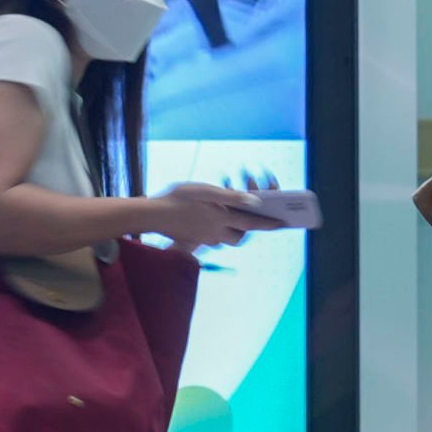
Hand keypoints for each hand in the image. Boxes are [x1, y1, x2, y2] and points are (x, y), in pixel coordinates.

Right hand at [137, 184, 256, 250]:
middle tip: (250, 216)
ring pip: (226, 237)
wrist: (150, 215)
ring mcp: (204, 238)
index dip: (268, 224)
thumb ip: (232, 197)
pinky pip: (211, 236)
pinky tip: (209, 216)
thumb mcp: (206, 192)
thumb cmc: (177, 199)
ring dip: (231, 227)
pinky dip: (216, 227)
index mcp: (221, 219)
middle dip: (247, 227)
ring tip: (227, 213)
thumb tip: (256, 201)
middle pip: (240, 235)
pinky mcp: (193, 239)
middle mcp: (216, 232)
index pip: (253, 224)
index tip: (282, 224)